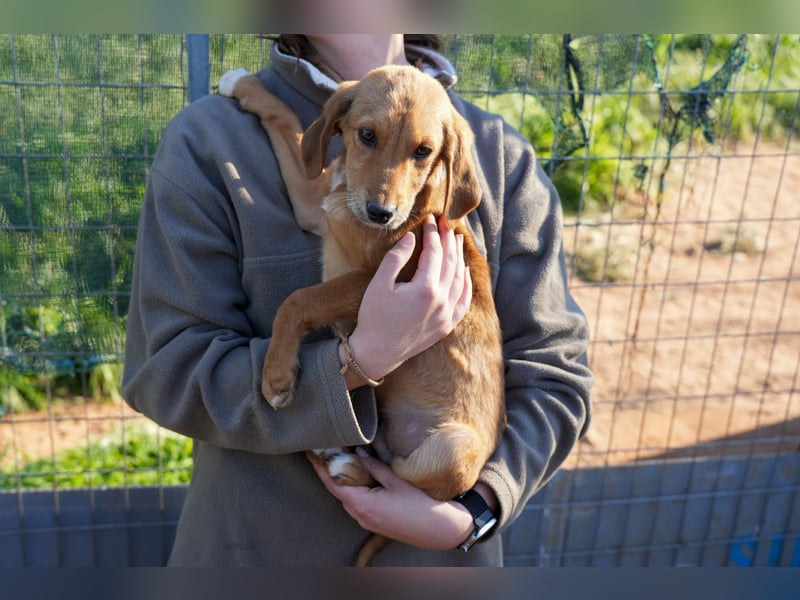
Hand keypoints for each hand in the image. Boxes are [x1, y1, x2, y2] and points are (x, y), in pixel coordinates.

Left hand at [311, 447, 474, 550]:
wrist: (438, 529)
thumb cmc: (419, 504)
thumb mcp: (395, 480)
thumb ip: (374, 466)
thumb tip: (359, 452)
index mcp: (362, 504)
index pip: (333, 484)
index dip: (322, 470)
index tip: (314, 456)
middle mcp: (360, 516)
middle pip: (339, 492)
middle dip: (334, 473)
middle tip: (332, 454)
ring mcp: (367, 523)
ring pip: (348, 499)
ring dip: (346, 483)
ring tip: (346, 463)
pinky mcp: (375, 525)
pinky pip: (359, 506)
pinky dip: (356, 491)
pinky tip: (363, 479)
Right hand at [342, 214, 471, 383]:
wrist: (376, 353)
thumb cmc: (373, 318)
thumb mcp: (379, 284)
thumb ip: (396, 258)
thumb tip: (411, 237)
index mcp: (425, 289)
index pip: (434, 252)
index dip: (432, 233)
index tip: (430, 219)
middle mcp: (441, 302)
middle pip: (450, 262)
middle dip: (448, 240)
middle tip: (445, 223)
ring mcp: (446, 316)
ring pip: (459, 279)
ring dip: (459, 257)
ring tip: (457, 240)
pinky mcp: (446, 326)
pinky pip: (463, 301)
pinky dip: (465, 284)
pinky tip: (464, 271)